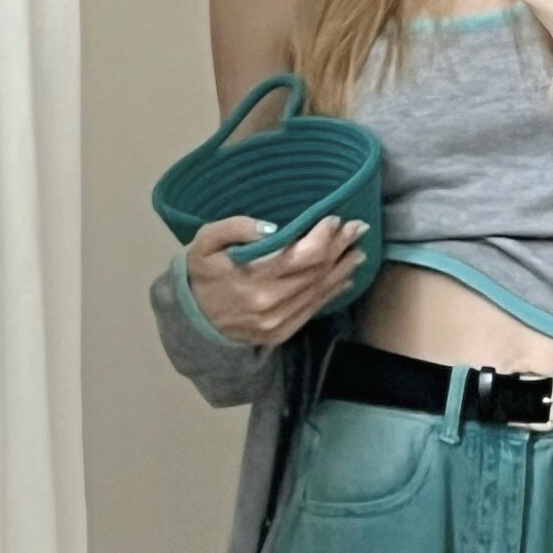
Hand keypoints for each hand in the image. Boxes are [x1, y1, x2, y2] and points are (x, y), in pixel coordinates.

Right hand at [185, 210, 364, 344]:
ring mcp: (278, 322)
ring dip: (343, 269)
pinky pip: (314, 309)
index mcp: (252, 278)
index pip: (303, 255)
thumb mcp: (205, 242)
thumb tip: (272, 226)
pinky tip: (344, 278)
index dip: (324, 236)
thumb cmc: (204, 273)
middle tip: (357, 227)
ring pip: (321, 291)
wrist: (195, 319)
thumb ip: (234, 227)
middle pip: (318, 271)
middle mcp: (270, 303)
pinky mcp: (282, 333)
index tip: (335, 219)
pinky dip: (333, 291)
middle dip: (340, 246)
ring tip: (357, 250)